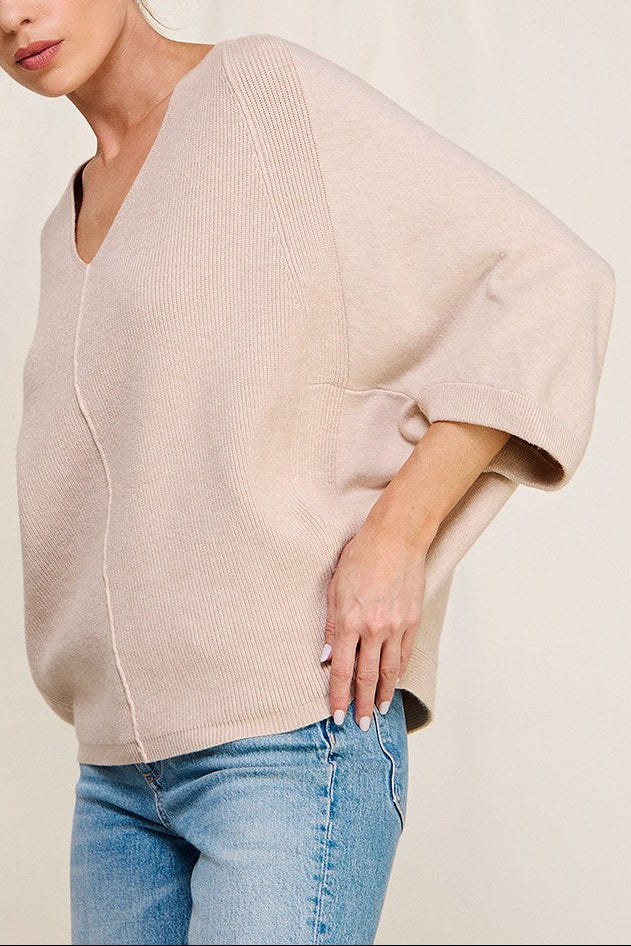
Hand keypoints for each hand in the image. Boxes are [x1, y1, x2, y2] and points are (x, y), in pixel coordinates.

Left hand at [321, 519, 426, 729]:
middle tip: (359, 725)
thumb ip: (331, 625)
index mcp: (349, 621)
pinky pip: (405, 654)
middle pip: (366, 677)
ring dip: (382, 694)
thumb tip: (326, 657)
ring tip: (378, 712)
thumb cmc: (361, 556)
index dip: (338, 696)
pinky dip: (398, 672)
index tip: (336, 715)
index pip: (341, 670)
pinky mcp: (413, 620)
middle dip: (360, 704)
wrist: (396, 537)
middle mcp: (373, 629)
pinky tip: (393, 683)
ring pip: (389, 671)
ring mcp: (396, 626)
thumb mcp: (335, 588)